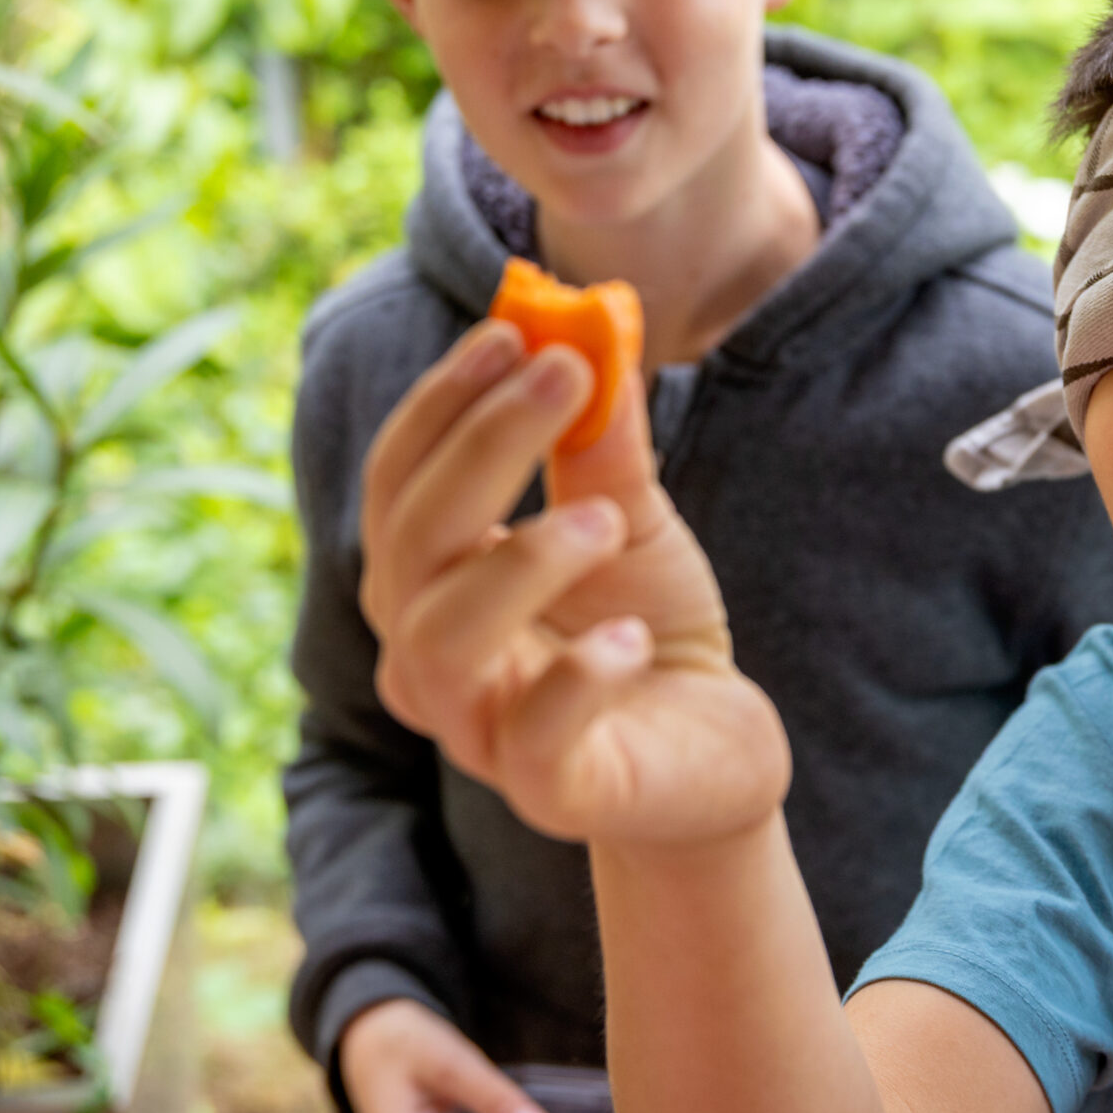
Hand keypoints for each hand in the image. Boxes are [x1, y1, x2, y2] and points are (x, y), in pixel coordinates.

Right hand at [358, 318, 791, 845]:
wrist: (714, 753)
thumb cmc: (645, 628)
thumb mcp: (628, 519)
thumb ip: (598, 439)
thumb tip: (592, 321)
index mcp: (429, 582)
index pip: (398, 482)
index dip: (442, 404)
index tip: (509, 332)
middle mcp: (429, 656)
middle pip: (409, 545)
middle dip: (480, 448)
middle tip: (564, 376)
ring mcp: (481, 730)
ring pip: (442, 641)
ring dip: (522, 562)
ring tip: (607, 520)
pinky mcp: (550, 791)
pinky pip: (535, 738)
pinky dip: (579, 678)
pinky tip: (631, 637)